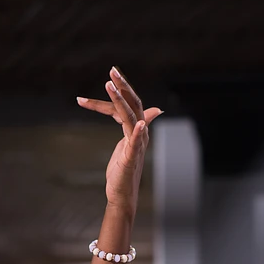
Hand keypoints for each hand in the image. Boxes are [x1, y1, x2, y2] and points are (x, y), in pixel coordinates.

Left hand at [77, 67, 161, 217]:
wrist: (122, 192)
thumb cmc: (123, 168)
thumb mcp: (128, 142)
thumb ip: (133, 124)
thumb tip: (155, 111)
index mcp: (135, 128)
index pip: (128, 104)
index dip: (118, 90)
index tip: (108, 76)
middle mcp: (140, 133)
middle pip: (133, 104)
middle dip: (122, 86)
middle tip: (112, 70)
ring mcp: (137, 145)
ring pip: (130, 117)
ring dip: (121, 100)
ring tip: (110, 85)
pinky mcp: (131, 158)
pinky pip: (137, 143)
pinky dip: (140, 132)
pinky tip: (142, 123)